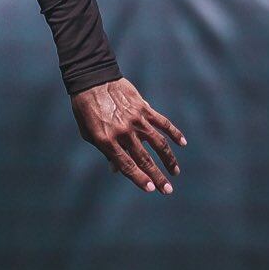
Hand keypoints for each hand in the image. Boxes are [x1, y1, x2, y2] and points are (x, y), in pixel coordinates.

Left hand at [71, 78, 185, 194]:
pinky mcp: (144, 108)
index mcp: (106, 140)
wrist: (92, 79)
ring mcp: (136, 120)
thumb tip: (116, 169)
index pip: (126, 164)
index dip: (139, 178)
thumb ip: (104, 150)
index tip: (151, 189)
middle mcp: (123, 132)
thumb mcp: (88, 132)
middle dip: (157, 176)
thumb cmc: (86, 108)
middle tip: (167, 190)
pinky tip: (182, 143)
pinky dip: (174, 133)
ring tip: (175, 172)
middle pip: (144, 159)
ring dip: (169, 160)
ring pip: (158, 144)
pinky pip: (163, 123)